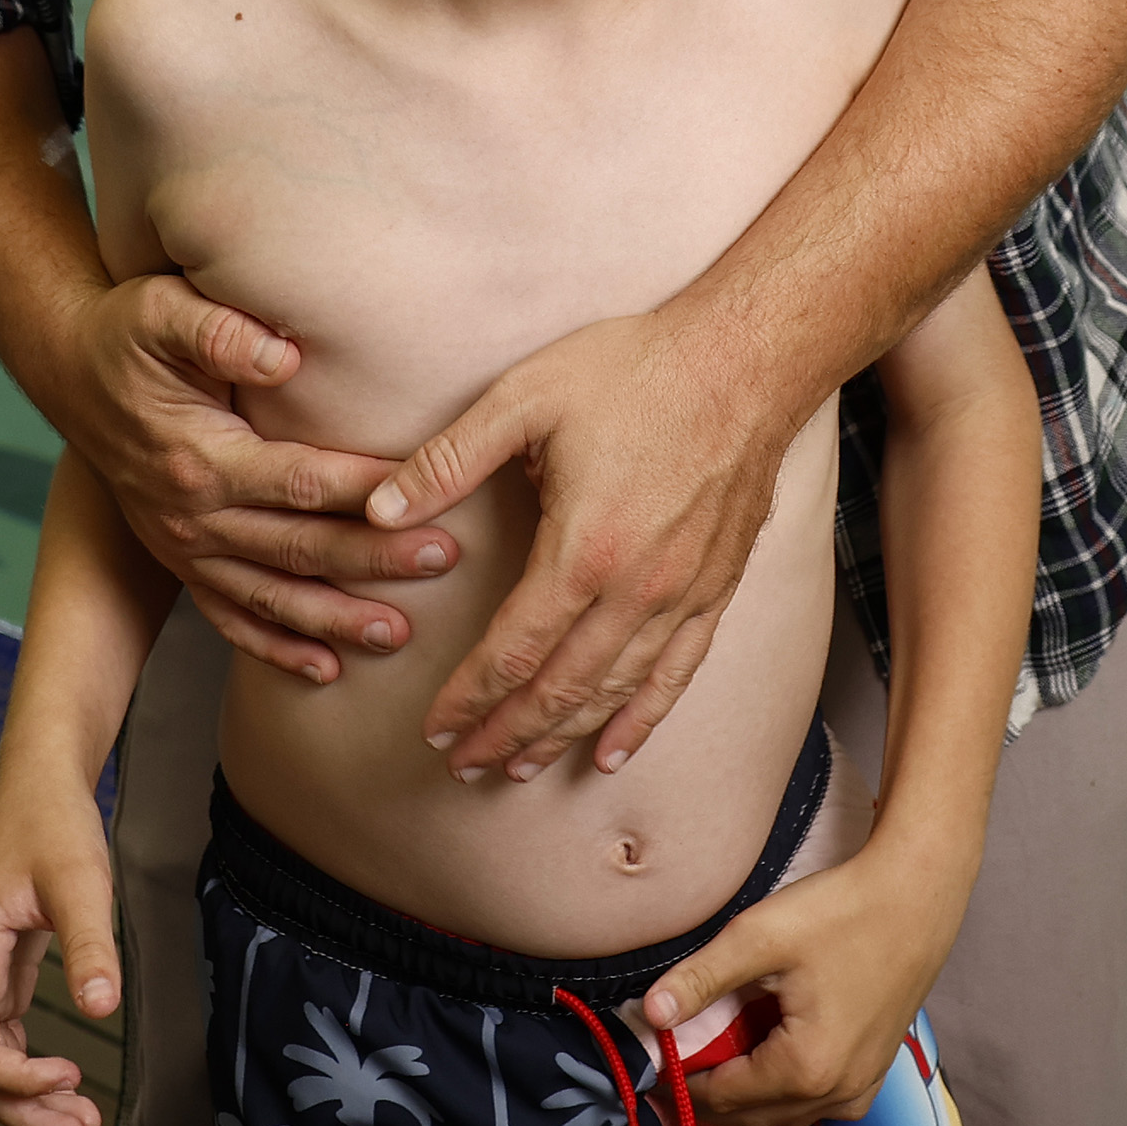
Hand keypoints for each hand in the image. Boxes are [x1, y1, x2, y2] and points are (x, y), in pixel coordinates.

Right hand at [0, 795, 118, 1125]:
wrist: (44, 780)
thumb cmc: (50, 820)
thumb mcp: (79, 878)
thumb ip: (88, 943)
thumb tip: (100, 1007)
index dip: (17, 1080)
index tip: (70, 1078)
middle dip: (23, 1109)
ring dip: (30, 1097)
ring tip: (80, 1123)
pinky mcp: (5, 972)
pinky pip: (9, 1038)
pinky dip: (34, 1067)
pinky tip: (67, 1082)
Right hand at [50, 268, 457, 677]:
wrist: (71, 377)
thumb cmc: (127, 336)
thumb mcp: (160, 311)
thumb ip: (219, 330)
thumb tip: (285, 355)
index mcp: (200, 457)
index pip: (300, 481)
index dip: (367, 489)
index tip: (428, 491)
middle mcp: (192, 515)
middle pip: (299, 547)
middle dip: (375, 558)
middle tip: (446, 558)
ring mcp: (184, 547)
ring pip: (272, 596)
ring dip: (337, 620)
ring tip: (401, 635)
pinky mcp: (180, 562)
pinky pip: (230, 617)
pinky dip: (276, 648)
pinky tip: (325, 671)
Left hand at [372, 308, 800, 778]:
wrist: (746, 360)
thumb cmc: (634, 371)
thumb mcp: (525, 398)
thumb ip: (449, 459)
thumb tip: (380, 509)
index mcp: (582, 551)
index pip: (513, 650)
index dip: (470, 697)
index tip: (437, 728)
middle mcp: (635, 591)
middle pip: (560, 689)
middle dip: (506, 732)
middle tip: (465, 764)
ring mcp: (682, 596)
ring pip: (614, 692)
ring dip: (562, 735)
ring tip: (519, 764)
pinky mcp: (717, 588)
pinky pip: (677, 674)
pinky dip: (641, 720)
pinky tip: (614, 750)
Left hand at [641, 833, 973, 1125]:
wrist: (916, 894)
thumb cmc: (846, 911)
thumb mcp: (760, 937)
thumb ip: (700, 979)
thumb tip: (652, 1012)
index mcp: (806, 1067)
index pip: (722, 1096)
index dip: (680, 1079)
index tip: (655, 1057)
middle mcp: (837, 1091)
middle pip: (751, 1112)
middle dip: (710, 1090)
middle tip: (677, 1054)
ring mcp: (861, 1086)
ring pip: (783, 1111)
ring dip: (746, 1089)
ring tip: (717, 1046)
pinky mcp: (873, 1071)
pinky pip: (816, 1100)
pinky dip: (782, 1085)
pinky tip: (766, 1047)